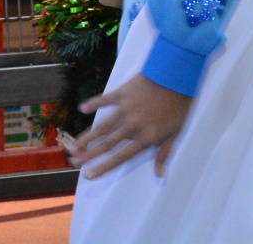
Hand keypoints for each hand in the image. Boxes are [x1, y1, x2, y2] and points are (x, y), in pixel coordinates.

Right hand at [62, 73, 191, 178]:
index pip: (120, 157)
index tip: (88, 175)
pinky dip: (93, 104)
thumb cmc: (179, 107)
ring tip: (73, 145)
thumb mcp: (175, 134)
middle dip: (88, 154)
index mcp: (144, 138)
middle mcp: (130, 126)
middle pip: (106, 143)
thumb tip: (160, 175)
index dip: (103, 167)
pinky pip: (104, 100)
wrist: (175, 78)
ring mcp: (124, 109)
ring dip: (87, 136)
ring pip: (102, 126)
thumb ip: (164, 154)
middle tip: (73, 161)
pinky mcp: (122, 93)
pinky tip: (82, 108)